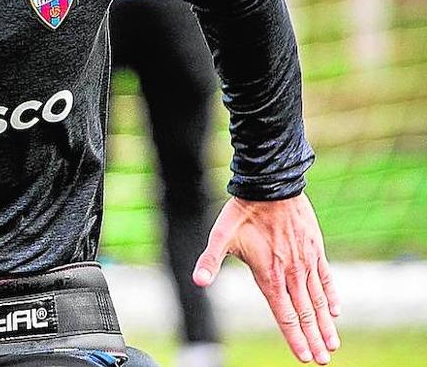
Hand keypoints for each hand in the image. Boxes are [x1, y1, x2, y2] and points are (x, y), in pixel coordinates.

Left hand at [193, 194, 340, 363]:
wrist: (270, 186)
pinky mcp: (315, 249)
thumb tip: (198, 282)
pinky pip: (326, 278)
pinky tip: (336, 311)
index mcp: (268, 274)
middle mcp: (290, 272)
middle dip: (313, 339)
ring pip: (319, 300)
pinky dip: (331, 296)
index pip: (284, 314)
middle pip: (305, 313)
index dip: (294, 337)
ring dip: (326, 324)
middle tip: (322, 361)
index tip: (304, 357)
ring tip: (333, 344)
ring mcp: (306, 262)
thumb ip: (210, 261)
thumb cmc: (242, 212)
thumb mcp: (220, 236)